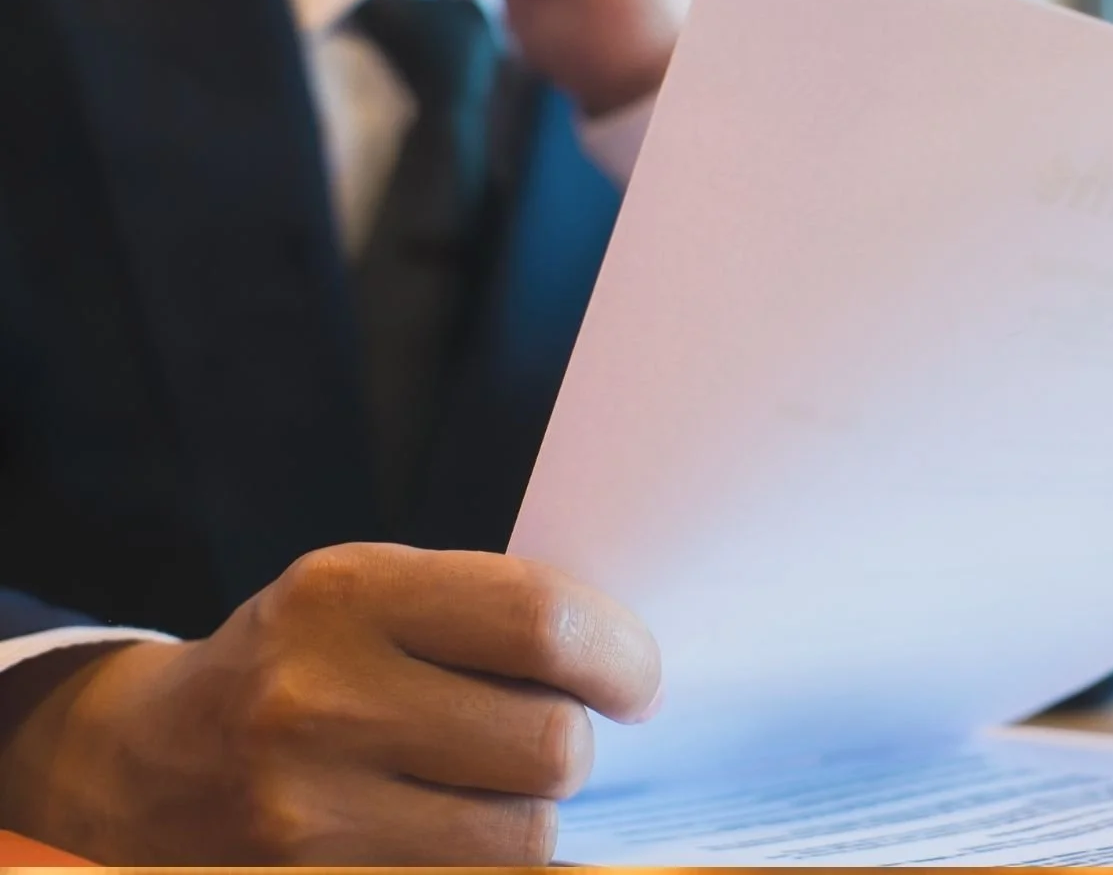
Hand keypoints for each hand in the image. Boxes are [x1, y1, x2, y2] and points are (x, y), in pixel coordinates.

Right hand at [0, 544, 659, 863]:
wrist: (146, 765)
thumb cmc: (301, 666)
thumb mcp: (371, 596)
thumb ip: (487, 614)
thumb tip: (634, 669)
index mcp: (348, 597)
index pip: (542, 622)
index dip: (622, 657)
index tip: (635, 682)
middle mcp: (318, 704)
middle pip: (550, 745)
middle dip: (574, 745)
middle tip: (553, 738)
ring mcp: (305, 817)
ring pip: (525, 841)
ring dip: (533, 820)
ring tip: (489, 793)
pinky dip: (492, 870)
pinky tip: (457, 836)